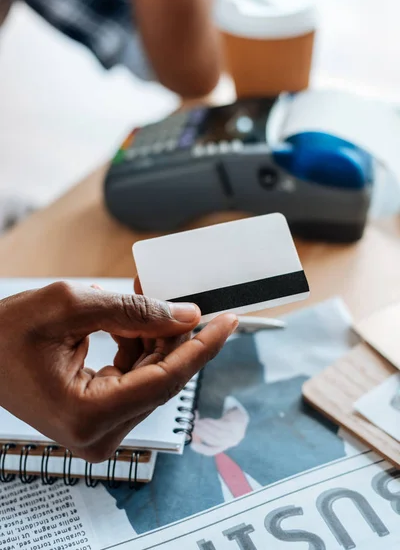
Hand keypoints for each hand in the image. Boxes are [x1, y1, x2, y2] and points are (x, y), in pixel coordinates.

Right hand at [0, 282, 237, 461]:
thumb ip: (135, 311)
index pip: (167, 380)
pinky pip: (134, 378)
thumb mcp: (71, 305)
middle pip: (163, 379)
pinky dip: (139, 347)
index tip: (229, 321)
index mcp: (88, 415)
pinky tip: (131, 319)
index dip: (203, 346)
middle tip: (183, 295)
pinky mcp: (97, 416)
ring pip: (151, 377)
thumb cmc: (5, 333)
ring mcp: (97, 429)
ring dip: (155, 336)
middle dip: (175, 333)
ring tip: (145, 296)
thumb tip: (185, 316)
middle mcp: (97, 433)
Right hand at [191, 407, 249, 455]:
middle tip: (192, 428)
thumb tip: (192, 432)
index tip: (192, 444)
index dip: (202, 449)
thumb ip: (207, 434)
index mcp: (225, 446)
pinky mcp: (235, 425)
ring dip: (205, 428)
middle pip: (214, 441)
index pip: (212, 451)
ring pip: (216, 433)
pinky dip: (211, 423)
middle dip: (201, 434)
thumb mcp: (219, 432)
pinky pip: (220, 426)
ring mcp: (234, 434)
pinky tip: (205, 420)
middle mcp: (230, 442)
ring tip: (197, 422)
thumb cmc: (227, 425)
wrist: (240, 417)